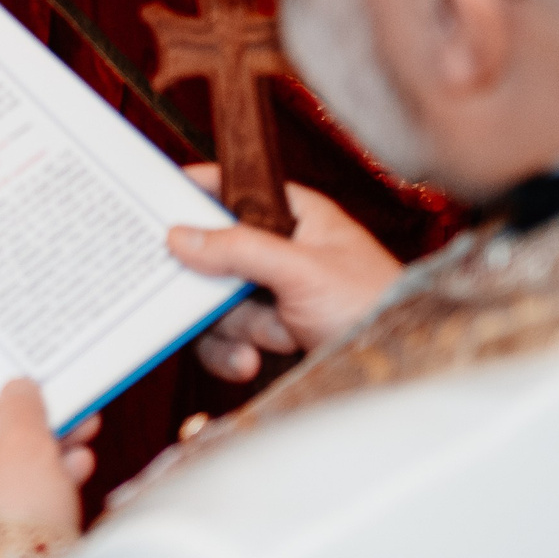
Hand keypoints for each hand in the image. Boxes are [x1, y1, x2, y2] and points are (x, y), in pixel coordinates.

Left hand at [0, 380, 97, 557]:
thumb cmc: (5, 515)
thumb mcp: (21, 447)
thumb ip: (21, 410)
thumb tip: (18, 387)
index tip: (6, 379)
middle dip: (24, 426)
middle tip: (57, 403)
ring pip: (0, 479)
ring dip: (42, 454)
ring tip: (82, 431)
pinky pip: (13, 510)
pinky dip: (43, 487)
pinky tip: (77, 469)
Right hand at [166, 163, 402, 380]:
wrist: (404, 371)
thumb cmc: (374, 306)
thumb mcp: (303, 271)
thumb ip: (239, 249)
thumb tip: (180, 235)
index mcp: (295, 213)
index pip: (234, 187)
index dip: (195, 192)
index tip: (155, 200)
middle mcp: (280, 248)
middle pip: (213, 253)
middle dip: (218, 288)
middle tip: (218, 298)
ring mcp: (272, 291)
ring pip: (214, 298)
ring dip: (234, 325)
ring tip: (268, 338)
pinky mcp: (269, 329)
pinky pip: (224, 333)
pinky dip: (231, 350)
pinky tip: (252, 361)